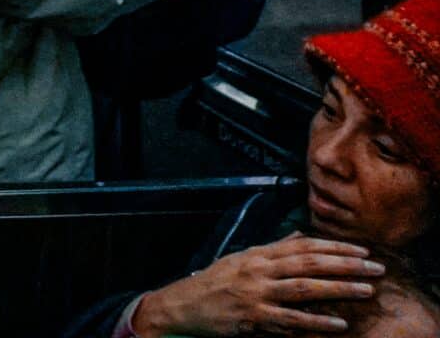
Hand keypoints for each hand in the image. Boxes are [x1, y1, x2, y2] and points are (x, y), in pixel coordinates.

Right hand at [133, 235, 383, 334]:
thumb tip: (299, 236)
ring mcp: (257, 295)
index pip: (303, 245)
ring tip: (367, 290)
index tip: (362, 249)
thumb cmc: (215, 282)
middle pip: (310, 264)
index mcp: (258, 254)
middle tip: (375, 267)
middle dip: (346, 265)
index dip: (335, 246)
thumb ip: (273, 249)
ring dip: (339, 289)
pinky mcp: (254, 319)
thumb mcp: (241, 259)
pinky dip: (316, 322)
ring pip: (305, 289)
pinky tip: (339, 323)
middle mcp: (259, 271)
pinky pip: (292, 321)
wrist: (183, 305)